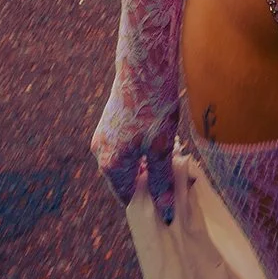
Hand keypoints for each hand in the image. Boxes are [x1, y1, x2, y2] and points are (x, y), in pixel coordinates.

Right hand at [92, 73, 177, 222]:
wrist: (143, 67)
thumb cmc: (153, 108)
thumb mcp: (161, 148)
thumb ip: (161, 180)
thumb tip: (166, 211)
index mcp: (110, 164)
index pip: (127, 196)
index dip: (149, 200)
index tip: (169, 197)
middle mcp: (101, 151)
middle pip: (126, 178)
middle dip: (150, 179)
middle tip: (176, 175)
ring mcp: (104, 135)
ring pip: (128, 160)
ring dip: (147, 162)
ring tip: (172, 156)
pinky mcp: (110, 121)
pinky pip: (126, 145)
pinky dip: (142, 148)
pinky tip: (161, 139)